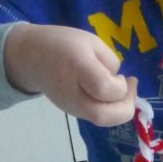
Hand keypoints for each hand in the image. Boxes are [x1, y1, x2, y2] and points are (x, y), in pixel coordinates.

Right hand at [4, 24, 136, 125]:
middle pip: (103, 116)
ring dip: (119, 111)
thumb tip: (118, 82)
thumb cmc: (63, 44)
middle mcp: (74, 93)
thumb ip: (109, 61)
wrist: (30, 57)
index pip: (105, 89)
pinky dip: (109, 111)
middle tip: (131, 91)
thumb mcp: (90, 41)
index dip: (121, 86)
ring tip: (124, 94)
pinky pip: (96, 117)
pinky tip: (111, 97)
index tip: (123, 76)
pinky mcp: (72, 112)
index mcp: (78, 68)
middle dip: (126, 108)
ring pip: (101, 120)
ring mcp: (71, 106)